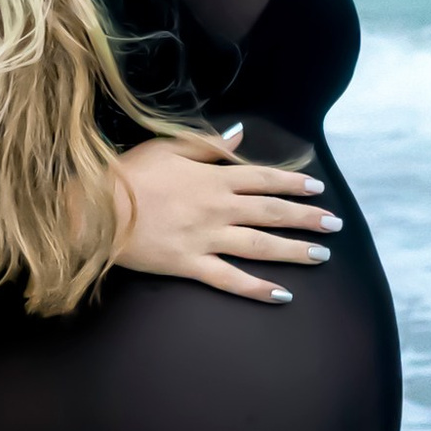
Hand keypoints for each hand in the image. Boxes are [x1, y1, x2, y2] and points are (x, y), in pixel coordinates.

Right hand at [111, 122, 339, 302]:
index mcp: (213, 178)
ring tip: (322, 256)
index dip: (294, 182)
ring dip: (295, 251)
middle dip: (307, 217)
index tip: (318, 188)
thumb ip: (207, 145)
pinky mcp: (190, 265)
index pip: (265, 179)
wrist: (95, 208)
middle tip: (336, 224)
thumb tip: (239, 135)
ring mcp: (206, 238)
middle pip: (272, 212)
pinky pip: (230, 280)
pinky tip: (282, 295)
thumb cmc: (127, 174)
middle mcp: (218, 208)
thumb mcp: (167, 147)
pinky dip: (258, 288)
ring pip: (261, 245)